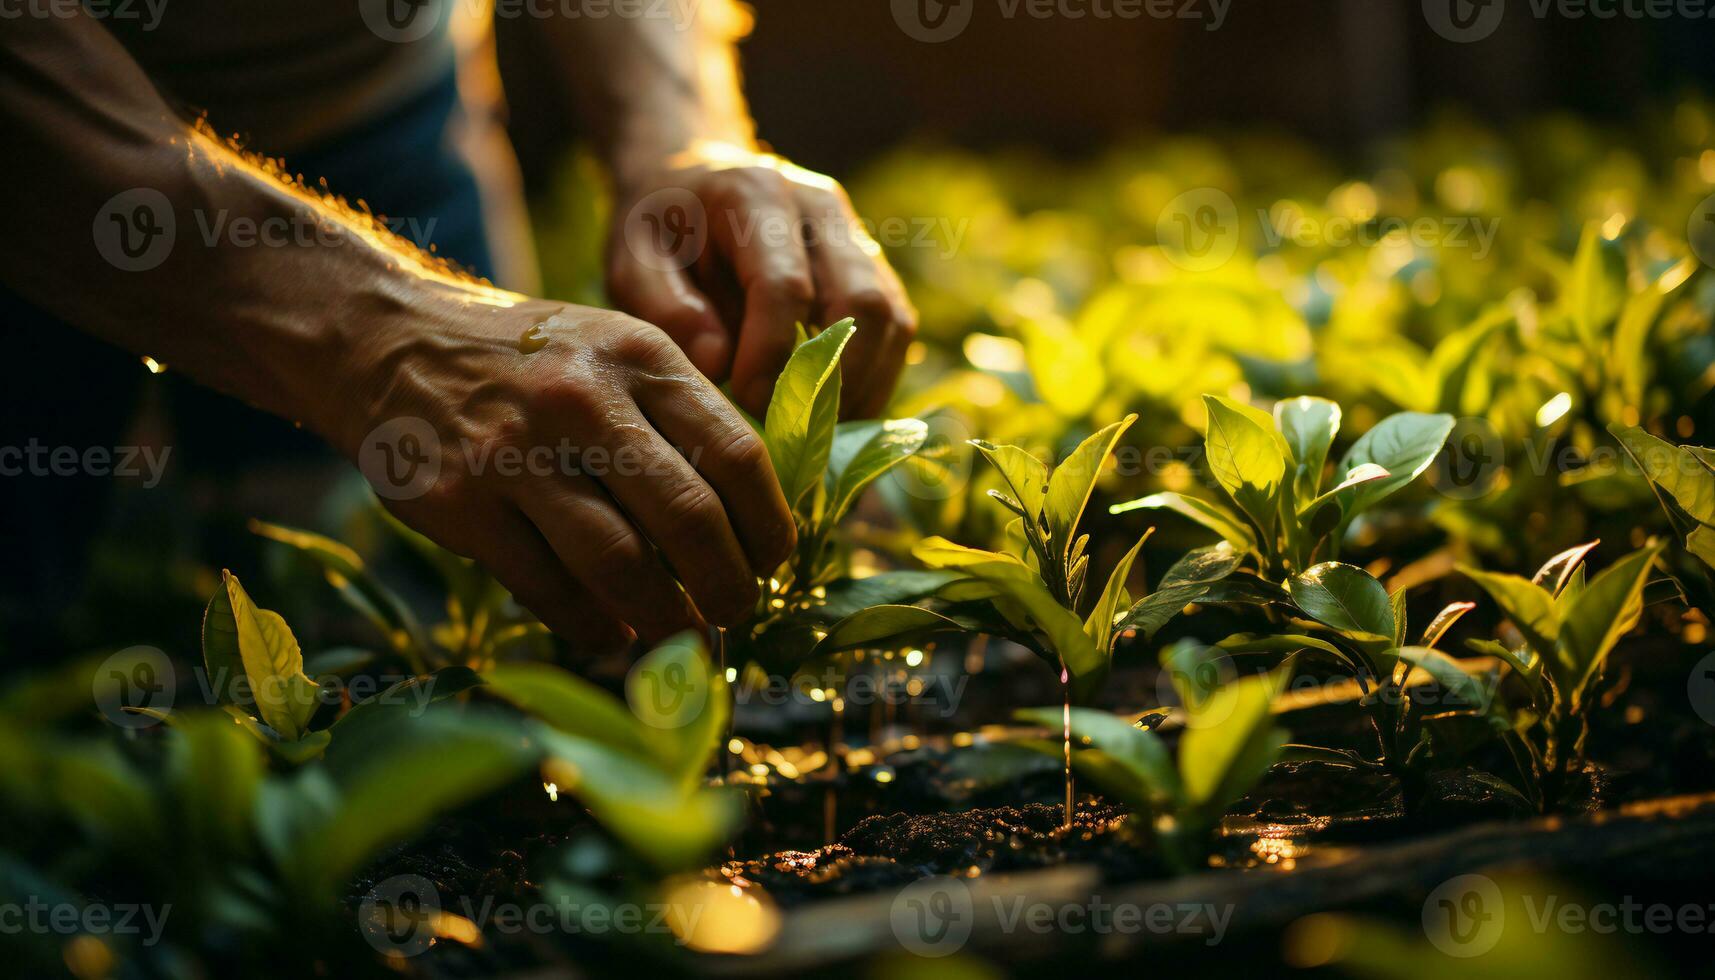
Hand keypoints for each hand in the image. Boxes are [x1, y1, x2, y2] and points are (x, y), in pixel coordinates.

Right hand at [331, 297, 795, 653]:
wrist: (386, 339)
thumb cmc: (530, 361)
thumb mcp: (614, 351)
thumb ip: (680, 418)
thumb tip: (751, 523)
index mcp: (640, 358)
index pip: (738, 454)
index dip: (768, 525)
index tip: (773, 561)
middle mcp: (583, 400)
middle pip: (689, 517)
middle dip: (728, 586)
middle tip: (736, 613)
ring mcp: (515, 453)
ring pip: (620, 563)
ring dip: (665, 618)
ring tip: (681, 637)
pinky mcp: (460, 502)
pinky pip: (547, 588)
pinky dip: (593, 626)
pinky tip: (612, 634)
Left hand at [607, 142, 916, 418]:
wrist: (690, 178)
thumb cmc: (657, 226)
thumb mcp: (632, 259)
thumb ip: (665, 308)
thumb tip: (719, 364)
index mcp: (756, 196)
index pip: (785, 286)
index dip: (772, 355)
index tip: (749, 403)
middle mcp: (819, 207)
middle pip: (861, 301)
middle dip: (835, 380)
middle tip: (798, 431)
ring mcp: (854, 233)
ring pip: (890, 317)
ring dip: (864, 385)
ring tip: (823, 431)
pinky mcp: (871, 264)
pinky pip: (896, 325)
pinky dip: (875, 376)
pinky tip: (838, 410)